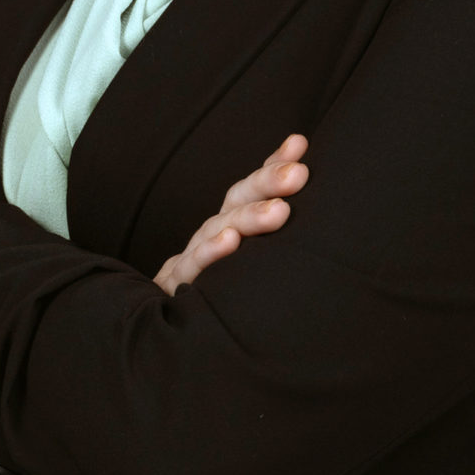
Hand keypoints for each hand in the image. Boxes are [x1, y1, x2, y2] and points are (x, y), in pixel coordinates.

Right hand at [153, 135, 308, 295]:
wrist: (171, 329)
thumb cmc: (221, 286)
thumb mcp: (252, 256)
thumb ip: (274, 220)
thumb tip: (304, 172)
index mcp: (231, 224)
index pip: (252, 188)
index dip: (274, 165)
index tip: (299, 145)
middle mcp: (212, 233)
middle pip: (237, 200)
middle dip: (268, 183)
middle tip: (298, 174)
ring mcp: (192, 256)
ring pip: (218, 229)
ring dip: (249, 217)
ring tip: (279, 211)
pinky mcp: (175, 285)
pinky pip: (191, 266)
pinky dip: (210, 251)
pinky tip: (230, 241)